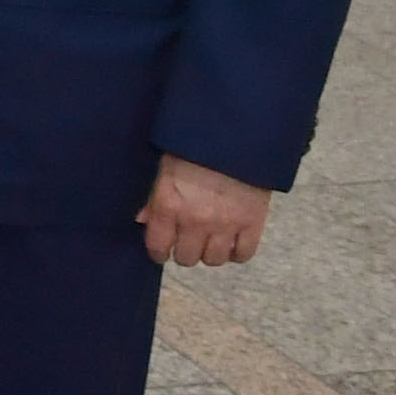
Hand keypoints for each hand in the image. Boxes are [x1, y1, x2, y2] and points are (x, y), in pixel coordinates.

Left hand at [142, 154, 273, 266]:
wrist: (237, 134)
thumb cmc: (194, 146)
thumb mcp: (165, 167)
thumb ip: (153, 198)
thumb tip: (142, 220)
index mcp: (169, 206)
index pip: (158, 248)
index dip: (159, 251)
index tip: (163, 249)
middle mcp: (195, 221)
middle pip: (187, 258)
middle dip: (185, 251)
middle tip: (189, 240)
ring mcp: (226, 224)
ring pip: (214, 260)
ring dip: (210, 252)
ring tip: (211, 240)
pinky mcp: (253, 223)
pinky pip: (244, 254)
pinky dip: (237, 252)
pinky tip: (232, 241)